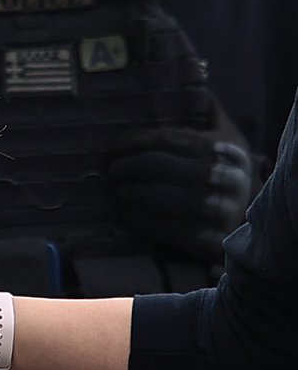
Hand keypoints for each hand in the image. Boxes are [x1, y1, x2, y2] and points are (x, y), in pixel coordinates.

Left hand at [108, 127, 253, 263]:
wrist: (255, 228)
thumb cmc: (222, 182)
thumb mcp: (219, 151)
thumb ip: (189, 134)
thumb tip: (143, 128)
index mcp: (227, 152)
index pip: (172, 139)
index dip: (137, 141)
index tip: (115, 147)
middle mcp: (228, 179)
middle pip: (163, 166)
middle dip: (132, 166)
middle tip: (115, 171)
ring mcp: (222, 212)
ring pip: (164, 198)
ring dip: (135, 194)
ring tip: (122, 193)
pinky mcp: (212, 242)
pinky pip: (169, 230)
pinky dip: (143, 222)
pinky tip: (128, 216)